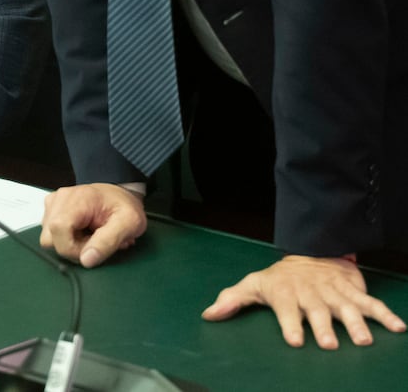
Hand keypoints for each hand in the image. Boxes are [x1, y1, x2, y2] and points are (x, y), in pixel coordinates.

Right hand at [40, 183, 147, 267]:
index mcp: (77, 199)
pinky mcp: (52, 209)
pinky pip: (50, 234)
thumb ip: (107, 242)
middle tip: (93, 242)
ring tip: (89, 236)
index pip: (58, 230)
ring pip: (48, 238)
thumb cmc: (124, 206)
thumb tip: (86, 260)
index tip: (92, 249)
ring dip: (69, 244)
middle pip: (49, 238)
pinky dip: (66, 239)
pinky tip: (81, 232)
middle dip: (71, 249)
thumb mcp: (128, 223)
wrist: (120, 194)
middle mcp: (60, 199)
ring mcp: (54, 203)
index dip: (73, 249)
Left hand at [202, 254, 406, 348]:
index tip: (294, 339)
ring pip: (345, 307)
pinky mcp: (352, 291)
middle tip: (329, 344)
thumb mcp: (254, 284)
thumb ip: (232, 300)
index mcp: (285, 292)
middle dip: (323, 326)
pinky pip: (370, 303)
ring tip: (362, 340)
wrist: (310, 253)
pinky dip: (385, 314)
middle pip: (318, 310)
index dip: (290, 323)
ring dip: (355, 323)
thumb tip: (208, 315)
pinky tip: (398, 328)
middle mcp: (310, 292)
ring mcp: (333, 292)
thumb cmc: (280, 278)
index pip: (286, 308)